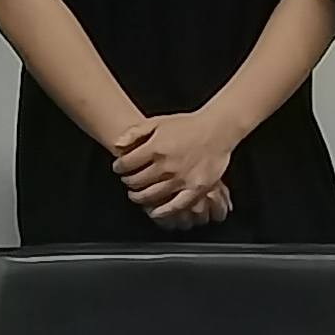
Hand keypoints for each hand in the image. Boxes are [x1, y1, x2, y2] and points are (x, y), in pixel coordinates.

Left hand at [111, 108, 242, 219]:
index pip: (127, 164)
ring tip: (136, 194)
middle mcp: (167, 165)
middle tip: (127, 181)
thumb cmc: (188, 125)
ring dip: (140, 197)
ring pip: (152, 195)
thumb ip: (135, 132)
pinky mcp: (195, 189)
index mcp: (155, 148)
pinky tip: (155, 212)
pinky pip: (176, 205)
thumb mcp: (158, 122)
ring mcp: (181, 179)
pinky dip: (163, 211)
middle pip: (137, 181)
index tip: (119, 168)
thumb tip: (117, 145)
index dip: (119, 167)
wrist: (217, 130)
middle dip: (128, 182)